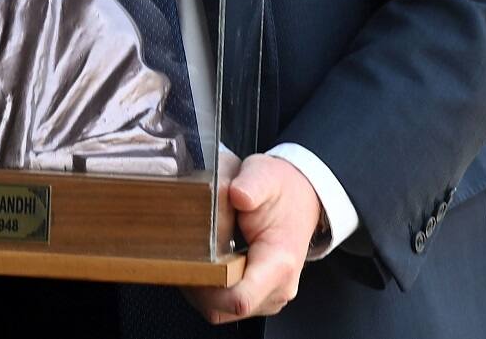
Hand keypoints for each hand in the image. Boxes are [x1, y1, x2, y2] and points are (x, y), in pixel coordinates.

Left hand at [187, 154, 320, 323]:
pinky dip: (211, 289)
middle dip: (198, 287)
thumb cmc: (281, 188)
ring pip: (223, 311)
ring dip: (203, 289)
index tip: (191, 262)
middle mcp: (278, 287)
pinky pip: (228, 305)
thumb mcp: (263, 174)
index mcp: (279, 262)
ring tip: (194, 256)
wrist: (302, 196)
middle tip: (184, 255)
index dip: (208, 287)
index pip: (239, 298)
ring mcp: (270, 296)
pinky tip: (205, 263)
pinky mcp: (262, 296)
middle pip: (225, 309)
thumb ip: (250, 185)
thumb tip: (237, 194)